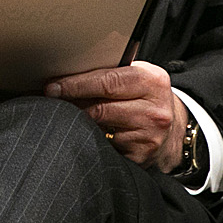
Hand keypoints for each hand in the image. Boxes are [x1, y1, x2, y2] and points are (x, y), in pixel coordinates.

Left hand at [45, 60, 184, 172]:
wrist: (173, 132)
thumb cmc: (146, 97)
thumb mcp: (139, 76)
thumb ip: (113, 70)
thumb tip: (69, 66)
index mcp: (153, 81)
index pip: (108, 81)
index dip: (77, 84)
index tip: (53, 86)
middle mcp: (155, 110)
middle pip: (100, 107)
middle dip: (71, 102)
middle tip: (50, 98)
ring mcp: (149, 136)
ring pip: (99, 128)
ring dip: (79, 120)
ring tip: (66, 113)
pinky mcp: (140, 156)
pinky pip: (105, 146)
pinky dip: (91, 138)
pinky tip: (86, 132)